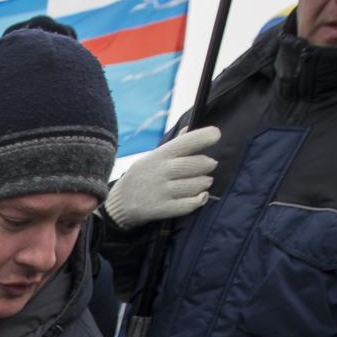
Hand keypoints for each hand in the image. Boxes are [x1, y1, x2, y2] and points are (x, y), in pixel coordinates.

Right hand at [104, 126, 219, 229]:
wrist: (120, 202)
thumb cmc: (142, 176)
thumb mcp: (153, 156)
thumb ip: (173, 145)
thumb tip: (190, 128)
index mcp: (161, 155)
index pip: (187, 142)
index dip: (205, 137)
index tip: (216, 134)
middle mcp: (162, 171)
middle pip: (197, 165)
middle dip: (208, 164)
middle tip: (211, 165)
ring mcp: (162, 191)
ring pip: (196, 185)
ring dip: (205, 183)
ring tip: (205, 181)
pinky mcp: (163, 209)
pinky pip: (189, 204)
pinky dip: (199, 200)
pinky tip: (202, 196)